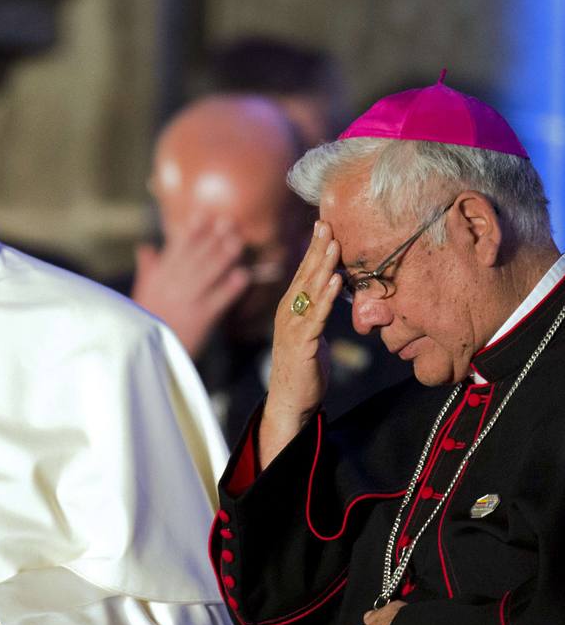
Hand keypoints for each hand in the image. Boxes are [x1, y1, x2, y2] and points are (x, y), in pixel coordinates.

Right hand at [132, 215, 251, 356]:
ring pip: (207, 274)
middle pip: (195, 258)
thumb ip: (147, 269)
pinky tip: (244, 276)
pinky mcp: (198, 319)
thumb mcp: (142, 293)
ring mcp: (185, 302)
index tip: (205, 216)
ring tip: (238, 243)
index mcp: (158, 279)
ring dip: (224, 257)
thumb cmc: (144, 322)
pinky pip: (218, 300)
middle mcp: (171, 286)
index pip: (176, 250)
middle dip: (212, 239)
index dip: (192, 232)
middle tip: (229, 223)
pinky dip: (231, 288)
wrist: (145, 353)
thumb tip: (145, 247)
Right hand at [257, 220, 341, 467]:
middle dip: (316, 248)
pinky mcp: (301, 343)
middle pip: (304, 275)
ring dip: (323, 266)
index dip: (313, 249)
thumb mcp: (310, 334)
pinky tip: (337, 280)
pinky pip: (316, 315)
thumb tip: (331, 293)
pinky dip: (327, 296)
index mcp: (289, 309)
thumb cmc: (302, 370)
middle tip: (326, 222)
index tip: (323, 224)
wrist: (290, 402)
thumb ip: (316, 312)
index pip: (302, 273)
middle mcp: (287, 313)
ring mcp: (292, 327)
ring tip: (334, 243)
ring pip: (309, 291)